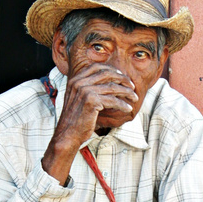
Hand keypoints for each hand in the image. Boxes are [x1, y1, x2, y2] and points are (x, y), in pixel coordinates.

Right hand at [41, 64, 136, 184]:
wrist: (67, 134)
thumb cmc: (75, 119)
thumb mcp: (78, 98)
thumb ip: (89, 88)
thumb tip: (110, 83)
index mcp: (75, 79)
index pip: (96, 67)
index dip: (112, 69)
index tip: (122, 75)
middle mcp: (79, 82)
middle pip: (106, 74)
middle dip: (122, 78)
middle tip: (132, 86)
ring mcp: (85, 91)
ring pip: (112, 87)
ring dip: (126, 92)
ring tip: (134, 97)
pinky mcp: (91, 101)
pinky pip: (113, 100)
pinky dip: (123, 104)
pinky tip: (128, 108)